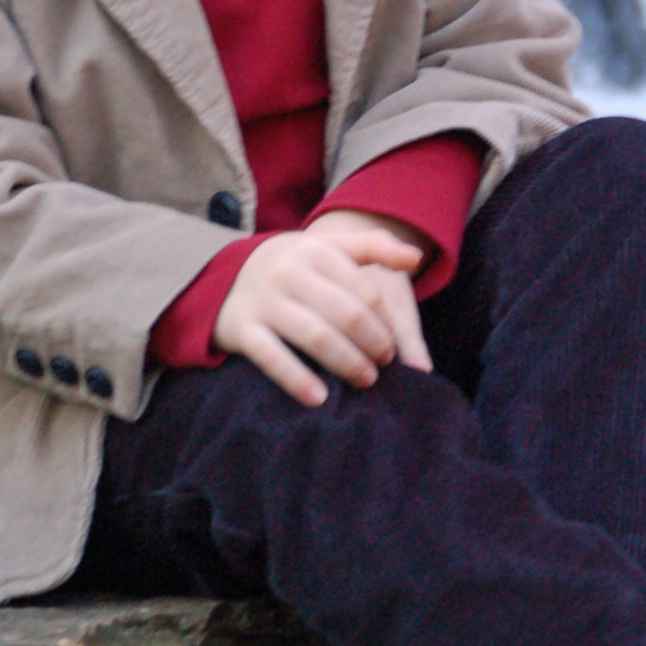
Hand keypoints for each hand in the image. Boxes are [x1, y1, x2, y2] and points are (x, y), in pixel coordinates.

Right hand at [212, 221, 429, 406]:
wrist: (231, 277)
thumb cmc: (296, 267)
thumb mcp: (329, 248)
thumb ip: (373, 247)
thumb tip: (415, 258)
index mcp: (316, 249)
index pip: (365, 290)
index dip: (385, 322)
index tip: (392, 341)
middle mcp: (289, 270)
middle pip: (347, 313)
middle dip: (373, 343)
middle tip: (383, 363)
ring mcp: (265, 300)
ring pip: (316, 336)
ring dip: (347, 363)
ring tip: (365, 380)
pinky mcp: (243, 328)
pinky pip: (272, 357)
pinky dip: (298, 379)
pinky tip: (320, 398)